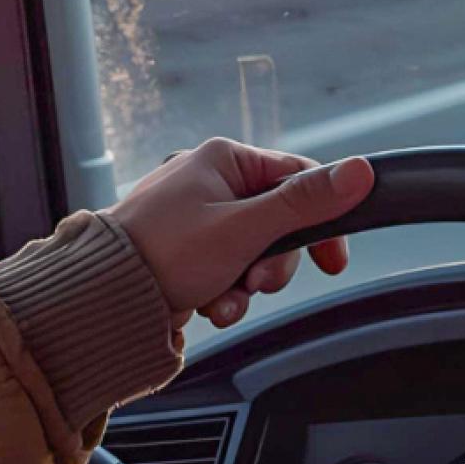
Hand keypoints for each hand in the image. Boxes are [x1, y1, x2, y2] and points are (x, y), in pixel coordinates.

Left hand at [103, 138, 374, 328]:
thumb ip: (305, 204)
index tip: (332, 261)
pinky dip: (225, 292)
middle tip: (258, 282)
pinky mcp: (184, 251)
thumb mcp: (246, 228)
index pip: (298, 179)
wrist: (103, 298)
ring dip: (247, 285)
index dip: (322, 222)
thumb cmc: (163, 253)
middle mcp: (210, 181)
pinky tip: (208, 304)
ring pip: (254, 253)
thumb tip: (360, 172)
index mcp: (224, 159)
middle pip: (278, 223)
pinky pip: (226, 269)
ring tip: (224, 299)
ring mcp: (195, 217)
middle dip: (273, 265)